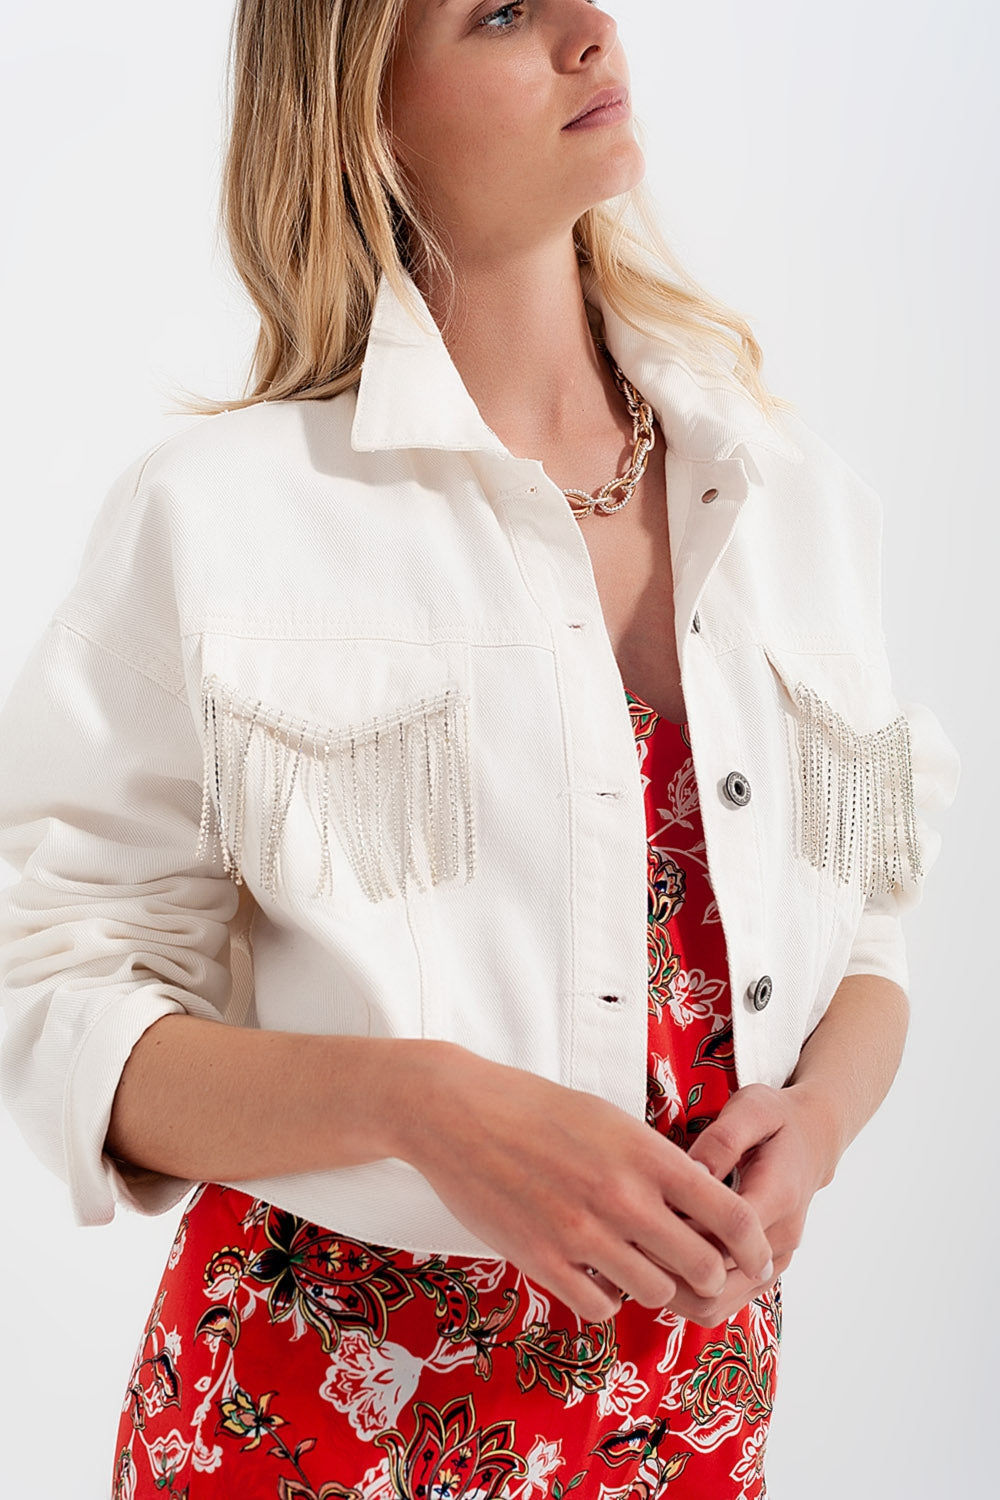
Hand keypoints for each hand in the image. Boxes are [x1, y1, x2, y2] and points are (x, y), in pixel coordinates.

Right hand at [395, 1043, 777, 1323]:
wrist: (458, 1113)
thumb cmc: (534, 1109)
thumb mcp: (610, 1118)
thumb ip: (655, 1161)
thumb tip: (697, 1203)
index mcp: (645, 1154)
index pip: (730, 1214)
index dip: (755, 1245)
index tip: (758, 1256)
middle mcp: (621, 1197)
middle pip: (701, 1265)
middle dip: (710, 1274)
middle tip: (700, 1271)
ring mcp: (581, 1233)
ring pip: (655, 1292)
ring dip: (656, 1285)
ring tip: (641, 1265)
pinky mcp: (542, 1260)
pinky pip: (601, 1305)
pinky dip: (609, 1297)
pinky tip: (598, 1274)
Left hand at [632, 1081, 841, 1327]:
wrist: (812, 1141)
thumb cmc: (776, 1121)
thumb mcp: (752, 1109)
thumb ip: (723, 1140)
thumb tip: (693, 1172)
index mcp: (778, 1197)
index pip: (723, 1238)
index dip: (677, 1235)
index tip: (641, 1217)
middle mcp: (781, 1240)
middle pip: (715, 1284)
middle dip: (667, 1267)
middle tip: (628, 1241)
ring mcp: (774, 1263)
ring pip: (716, 1305)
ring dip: (672, 1288)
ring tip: (635, 1257)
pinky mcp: (763, 1273)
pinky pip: (721, 1304)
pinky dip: (686, 1294)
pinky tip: (658, 1266)